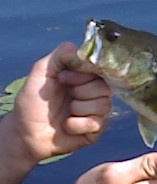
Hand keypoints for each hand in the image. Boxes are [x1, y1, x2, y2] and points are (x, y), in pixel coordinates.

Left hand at [4, 42, 111, 165]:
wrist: (25, 134)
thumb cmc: (32, 103)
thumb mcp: (40, 73)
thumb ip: (59, 56)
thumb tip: (79, 49)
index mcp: (83, 77)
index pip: (100, 69)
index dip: (84, 74)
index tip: (63, 78)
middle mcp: (92, 93)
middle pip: (105, 87)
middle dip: (81, 93)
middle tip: (66, 97)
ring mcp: (95, 112)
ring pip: (105, 105)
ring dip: (80, 109)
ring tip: (66, 113)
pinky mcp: (95, 130)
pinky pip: (98, 123)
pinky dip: (78, 125)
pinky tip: (67, 126)